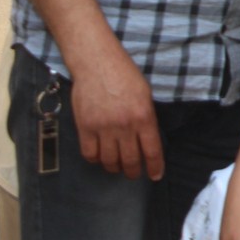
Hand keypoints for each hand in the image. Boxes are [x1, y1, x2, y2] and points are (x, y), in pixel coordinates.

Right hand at [70, 49, 163, 180]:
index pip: (152, 151)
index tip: (155, 176)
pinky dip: (95, 160)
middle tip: (134, 174)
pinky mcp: (85, 127)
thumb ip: (147, 119)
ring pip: (109, 160)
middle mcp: (124, 126)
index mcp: (144, 117)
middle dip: (133, 171)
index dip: (154, 167)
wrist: (97, 63)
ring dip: (114, 167)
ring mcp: (103, 128)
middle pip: (130, 160)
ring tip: (117, 166)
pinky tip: (100, 157)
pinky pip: (89, 154)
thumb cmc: (125, 75)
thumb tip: (147, 140)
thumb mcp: (145, 95)